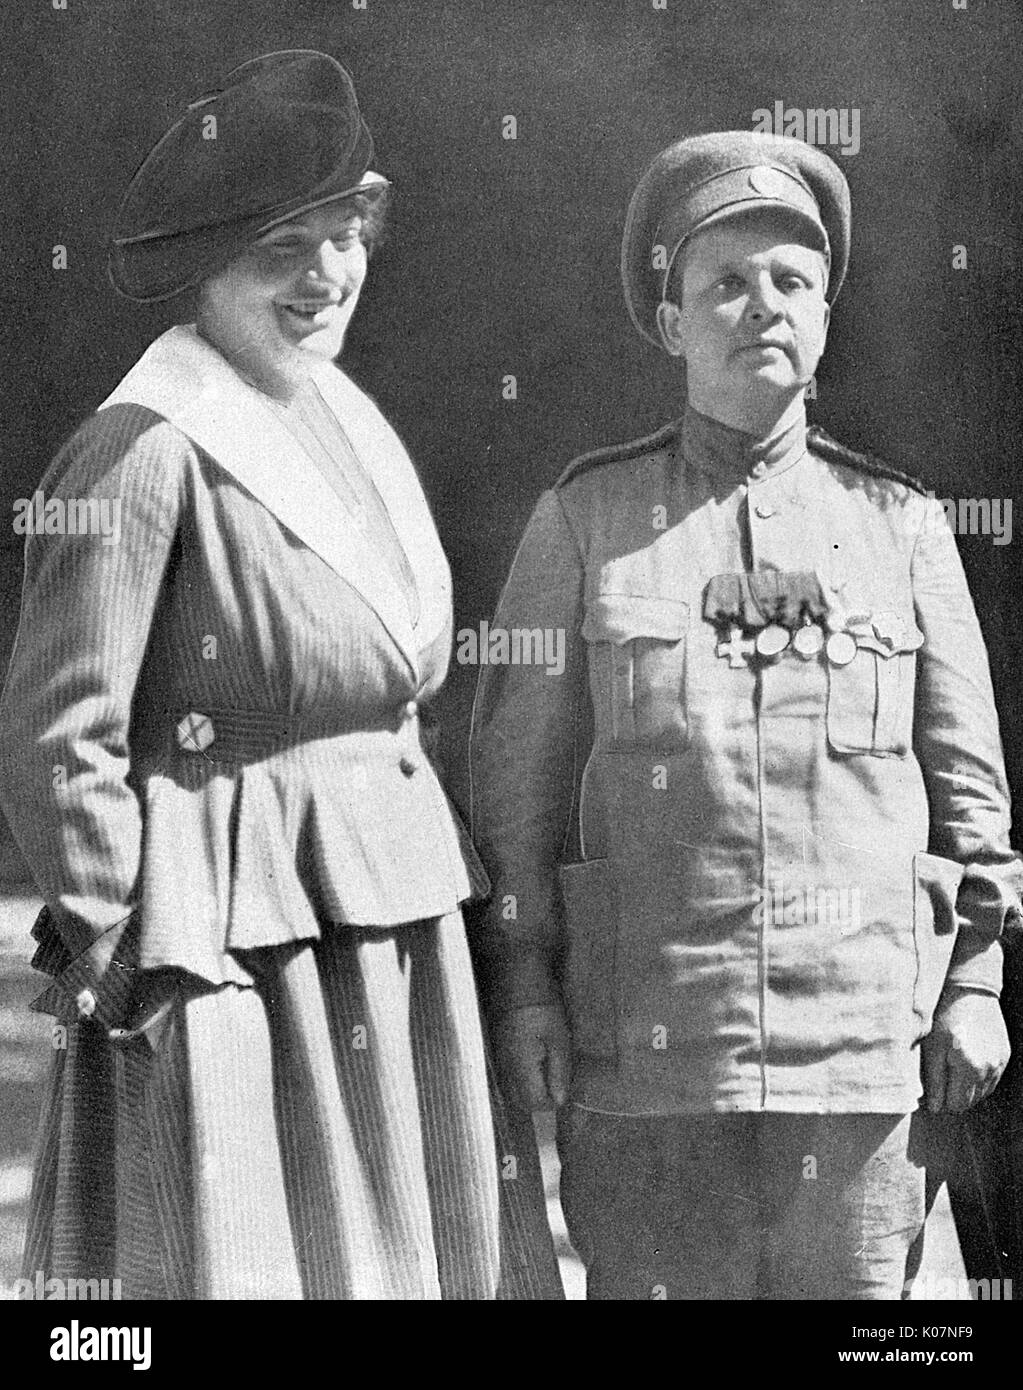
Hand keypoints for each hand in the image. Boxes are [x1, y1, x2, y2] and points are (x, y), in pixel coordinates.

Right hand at [493, 1004, 571, 1110]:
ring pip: (511, 1092)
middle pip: (520, 1103)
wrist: (517, 981)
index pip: (534, 1103)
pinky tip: (533, 1066)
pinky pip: (507, 1078)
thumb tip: (560, 1101)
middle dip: (539, 1102)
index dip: (551, 1104)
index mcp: (521, 1067)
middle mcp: (506, 1069)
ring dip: (529, 1092)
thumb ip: (559, 1072)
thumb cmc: (543, 1007)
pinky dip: (520, 1082)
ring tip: (546, 1075)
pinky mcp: (498, 1052)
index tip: (563, 1092)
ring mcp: (499, 1061)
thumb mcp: (560, 1039)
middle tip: (556, 1085)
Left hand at [922, 989, 1009, 1112]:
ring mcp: (1000, 1063)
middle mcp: (988, 1069)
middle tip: (941, 1075)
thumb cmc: (945, 1017)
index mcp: (968, 1069)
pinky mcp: (1004, 1055)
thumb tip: (935, 1108)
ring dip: (967, 1087)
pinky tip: (967, 1060)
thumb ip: (934, 1081)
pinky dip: (979, 1076)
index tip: (932, 1089)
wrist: (970, 991)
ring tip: (953, 1065)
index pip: (956, 1105)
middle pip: (970, 1101)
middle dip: (954, 1095)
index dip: (942, 1101)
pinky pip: (992, 1078)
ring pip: (982, 1092)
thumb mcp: (932, 1047)